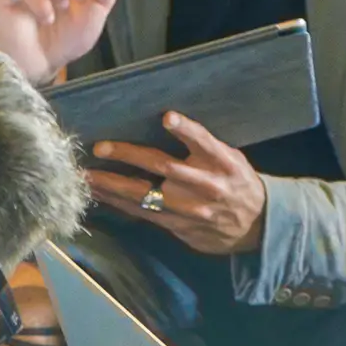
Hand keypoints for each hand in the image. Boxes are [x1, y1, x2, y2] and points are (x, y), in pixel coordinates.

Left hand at [88, 112, 267, 257]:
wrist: (257, 225)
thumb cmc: (236, 182)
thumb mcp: (231, 158)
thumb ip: (203, 145)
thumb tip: (167, 122)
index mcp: (222, 163)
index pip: (204, 142)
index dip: (186, 130)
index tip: (167, 117)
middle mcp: (206, 185)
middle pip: (164, 168)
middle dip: (129, 156)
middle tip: (101, 147)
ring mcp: (191, 210)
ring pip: (146, 196)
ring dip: (114, 186)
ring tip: (88, 176)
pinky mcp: (181, 228)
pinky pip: (145, 215)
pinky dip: (121, 204)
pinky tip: (101, 195)